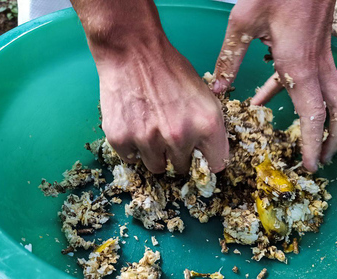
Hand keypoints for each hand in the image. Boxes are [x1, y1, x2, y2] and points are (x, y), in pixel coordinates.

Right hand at [73, 0, 228, 173]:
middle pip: (184, 168)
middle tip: (170, 134)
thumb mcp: (204, 95)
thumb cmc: (170, 70)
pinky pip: (132, 159)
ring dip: (156, 154)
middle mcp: (179, 137)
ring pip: (158, 168)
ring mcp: (148, 140)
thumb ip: (210, 128)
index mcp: (207, 125)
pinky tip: (134, 126)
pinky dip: (133, 148)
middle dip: (179, 155)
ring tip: (151, 129)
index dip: (208, 160)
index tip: (201, 157)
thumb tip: (208, 154)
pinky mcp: (121, 139)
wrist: (133, 51)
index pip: (216, 165)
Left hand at [212, 0, 336, 171]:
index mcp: (300, 66)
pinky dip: (294, 94)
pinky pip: (312, 79)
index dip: (313, 144)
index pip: (314, 116)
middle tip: (319, 158)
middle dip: (333, 138)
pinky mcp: (314, 47)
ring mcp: (320, 56)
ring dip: (323, 121)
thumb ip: (230, 58)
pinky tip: (265, 98)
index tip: (309, 165)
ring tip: (302, 138)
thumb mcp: (243, 24)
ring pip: (335, 96)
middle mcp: (317, 66)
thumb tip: (216, 88)